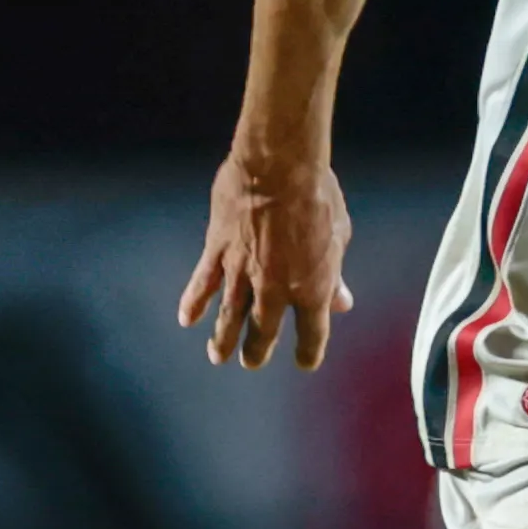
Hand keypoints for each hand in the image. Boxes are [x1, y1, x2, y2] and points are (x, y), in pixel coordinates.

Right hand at [178, 152, 354, 370]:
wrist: (280, 165)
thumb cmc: (318, 196)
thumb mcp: (339, 238)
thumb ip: (334, 276)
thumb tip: (341, 303)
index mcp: (312, 288)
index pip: (312, 334)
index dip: (309, 352)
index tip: (305, 362)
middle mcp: (275, 289)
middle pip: (264, 332)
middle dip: (257, 351)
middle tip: (251, 363)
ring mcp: (243, 272)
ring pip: (229, 317)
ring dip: (222, 339)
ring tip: (217, 356)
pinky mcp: (217, 251)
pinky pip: (202, 284)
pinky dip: (193, 303)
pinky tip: (186, 320)